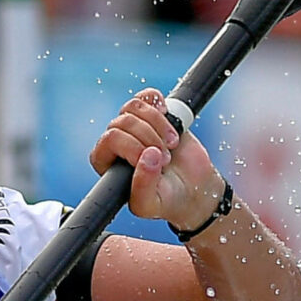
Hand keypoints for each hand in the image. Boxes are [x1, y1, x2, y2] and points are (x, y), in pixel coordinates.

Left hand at [89, 89, 223, 233]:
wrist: (194, 189)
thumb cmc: (167, 200)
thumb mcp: (150, 204)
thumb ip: (143, 186)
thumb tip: (148, 156)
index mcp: (106, 162)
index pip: (111, 138)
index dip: (133, 146)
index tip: (153, 160)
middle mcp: (116, 142)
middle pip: (124, 121)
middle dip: (150, 138)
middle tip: (166, 158)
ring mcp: (134, 126)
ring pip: (135, 106)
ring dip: (158, 124)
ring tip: (171, 144)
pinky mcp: (153, 115)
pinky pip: (147, 96)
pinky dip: (159, 103)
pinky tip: (169, 117)